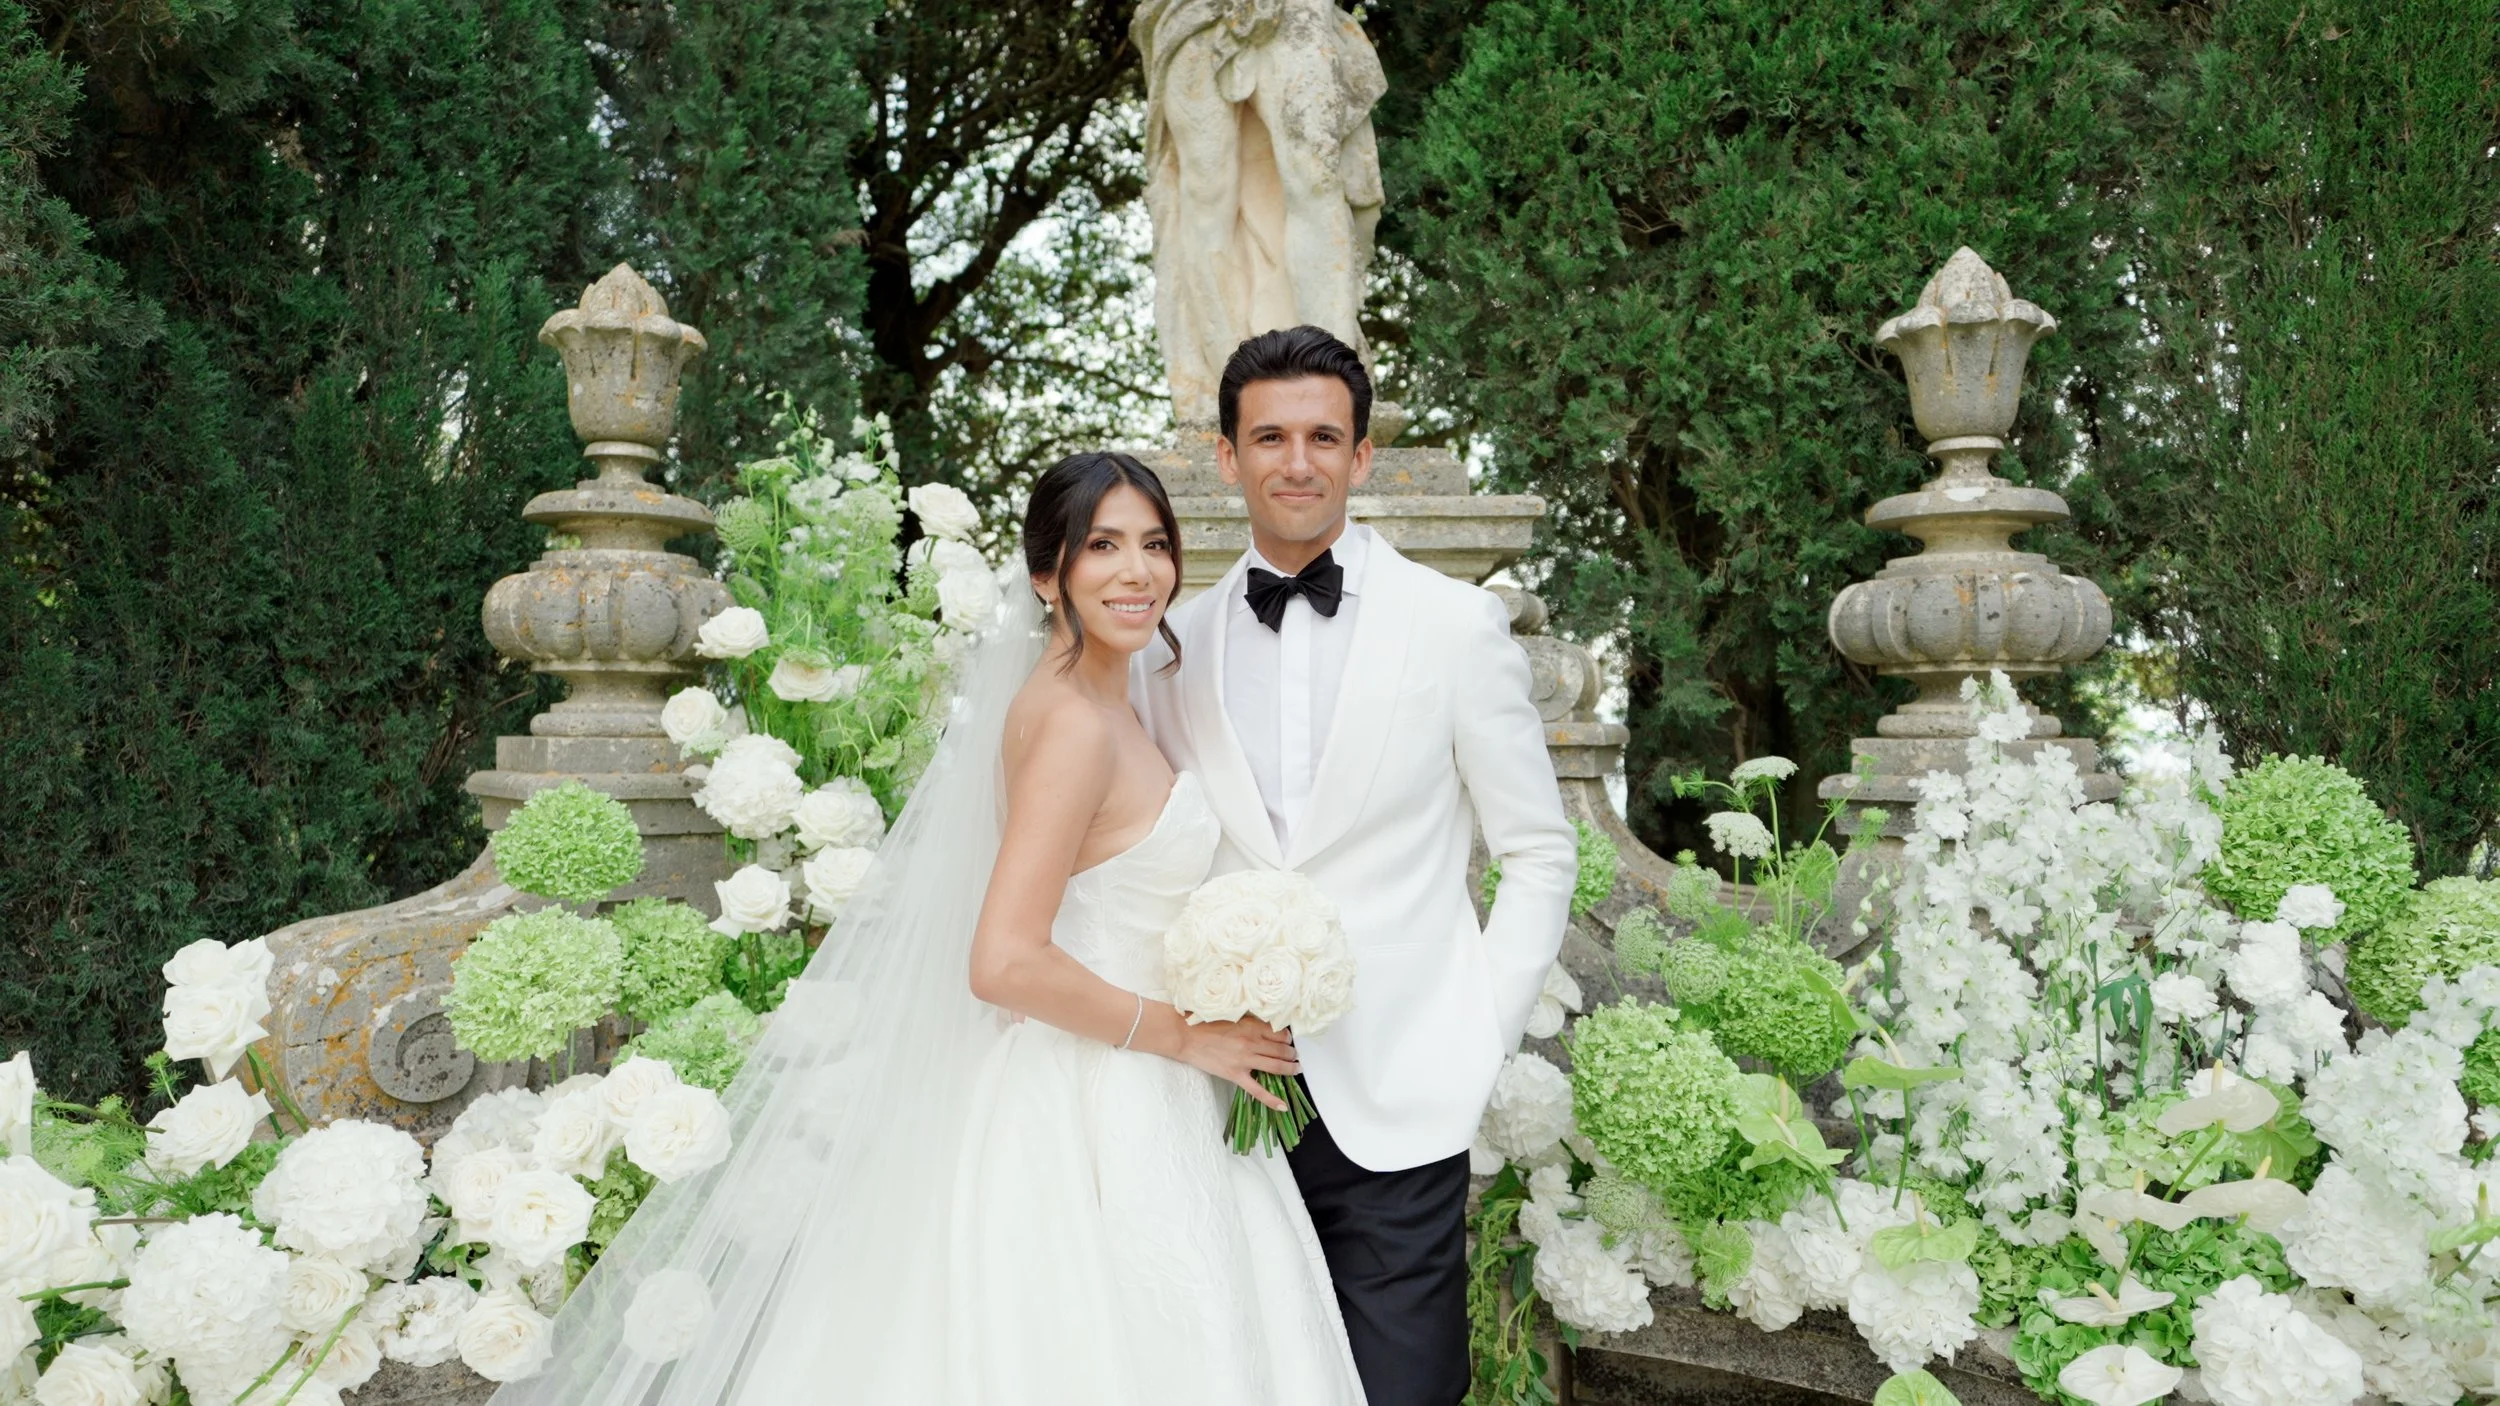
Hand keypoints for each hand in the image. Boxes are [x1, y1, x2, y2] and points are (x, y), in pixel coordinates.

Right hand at [1175, 1016, 1298, 1110]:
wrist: (1185, 1035)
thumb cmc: (1204, 1022)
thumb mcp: (1232, 1014)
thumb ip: (1250, 1021)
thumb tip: (1265, 1025)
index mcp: (1252, 1026)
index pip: (1280, 1033)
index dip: (1287, 1037)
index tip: (1288, 1039)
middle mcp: (1252, 1042)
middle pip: (1281, 1050)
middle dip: (1291, 1053)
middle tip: (1294, 1054)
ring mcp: (1245, 1060)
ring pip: (1276, 1067)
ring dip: (1290, 1068)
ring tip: (1296, 1068)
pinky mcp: (1236, 1075)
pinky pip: (1258, 1090)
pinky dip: (1272, 1099)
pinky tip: (1284, 1106)